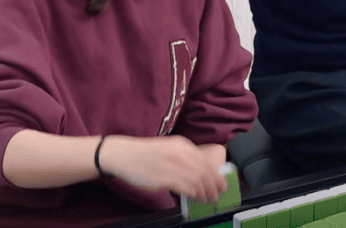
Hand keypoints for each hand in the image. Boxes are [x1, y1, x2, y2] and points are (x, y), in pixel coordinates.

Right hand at [98, 135, 227, 201]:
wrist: (124, 155)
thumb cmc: (144, 154)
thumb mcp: (168, 148)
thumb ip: (184, 157)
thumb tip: (199, 171)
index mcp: (183, 145)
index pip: (207, 161)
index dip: (217, 175)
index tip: (221, 183)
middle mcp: (181, 153)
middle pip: (206, 172)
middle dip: (215, 186)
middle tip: (218, 194)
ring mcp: (174, 165)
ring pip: (199, 181)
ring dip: (207, 193)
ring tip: (209, 199)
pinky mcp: (166, 177)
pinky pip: (187, 188)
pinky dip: (195, 194)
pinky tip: (196, 198)